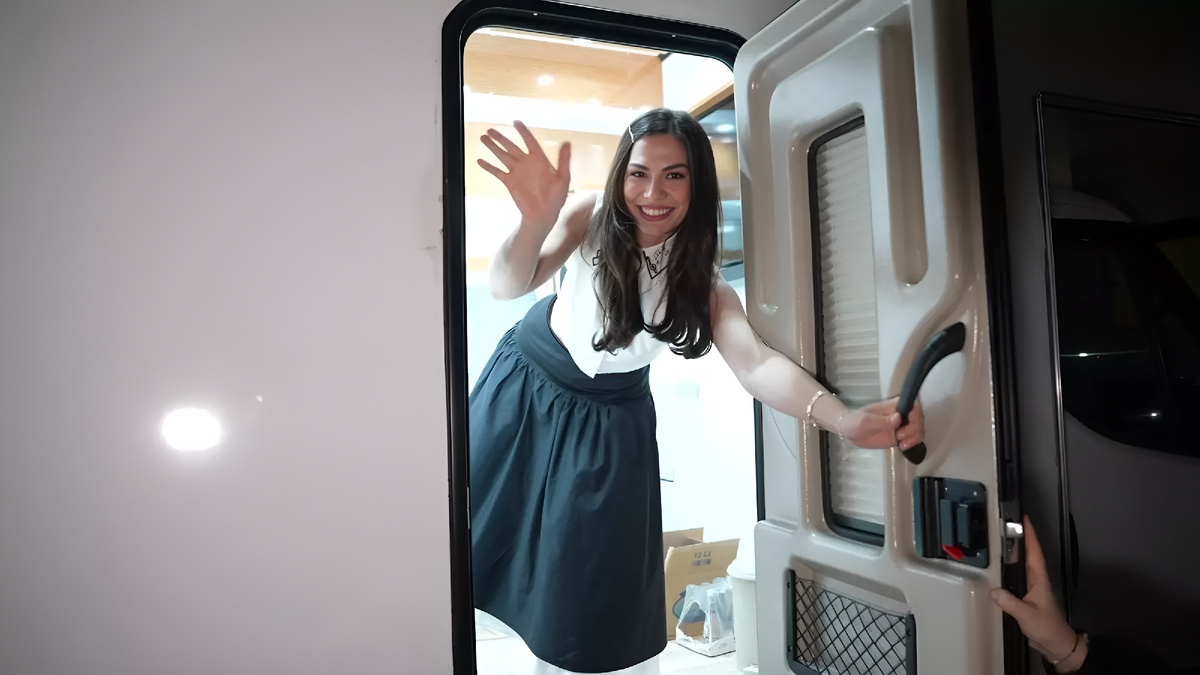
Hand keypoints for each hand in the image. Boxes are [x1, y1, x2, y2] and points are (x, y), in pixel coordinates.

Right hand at [477, 121, 571, 229]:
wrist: (544, 214)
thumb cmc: (556, 198)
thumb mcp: (563, 178)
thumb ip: (563, 160)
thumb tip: (567, 143)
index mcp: (539, 160)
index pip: (529, 141)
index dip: (523, 131)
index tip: (516, 122)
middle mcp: (526, 163)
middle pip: (511, 146)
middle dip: (501, 138)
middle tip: (490, 129)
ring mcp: (516, 172)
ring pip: (502, 156)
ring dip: (493, 147)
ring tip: (483, 137)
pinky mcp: (509, 182)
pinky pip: (497, 172)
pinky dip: (489, 167)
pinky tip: (480, 161)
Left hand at [838, 398, 923, 449]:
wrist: (848, 432)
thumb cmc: (855, 421)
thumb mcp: (866, 421)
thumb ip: (882, 421)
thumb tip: (898, 418)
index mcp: (893, 406)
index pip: (912, 405)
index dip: (916, 413)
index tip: (909, 422)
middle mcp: (900, 415)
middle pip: (918, 418)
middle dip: (914, 429)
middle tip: (900, 437)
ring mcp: (900, 426)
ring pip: (918, 429)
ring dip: (914, 437)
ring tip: (902, 444)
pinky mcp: (898, 437)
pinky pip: (912, 439)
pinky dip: (912, 443)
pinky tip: (903, 447)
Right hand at [990, 517, 1081, 667]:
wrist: (1056, 643)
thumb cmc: (1048, 628)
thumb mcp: (1026, 615)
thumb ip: (1009, 602)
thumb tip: (994, 591)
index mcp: (1039, 580)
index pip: (1034, 553)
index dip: (1030, 535)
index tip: (1024, 520)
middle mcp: (1037, 581)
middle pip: (1029, 554)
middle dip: (1022, 538)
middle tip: (1012, 524)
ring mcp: (1033, 588)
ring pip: (1024, 565)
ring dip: (1017, 551)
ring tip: (1006, 539)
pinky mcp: (1027, 597)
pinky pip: (1018, 577)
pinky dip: (1011, 568)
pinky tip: (1003, 568)